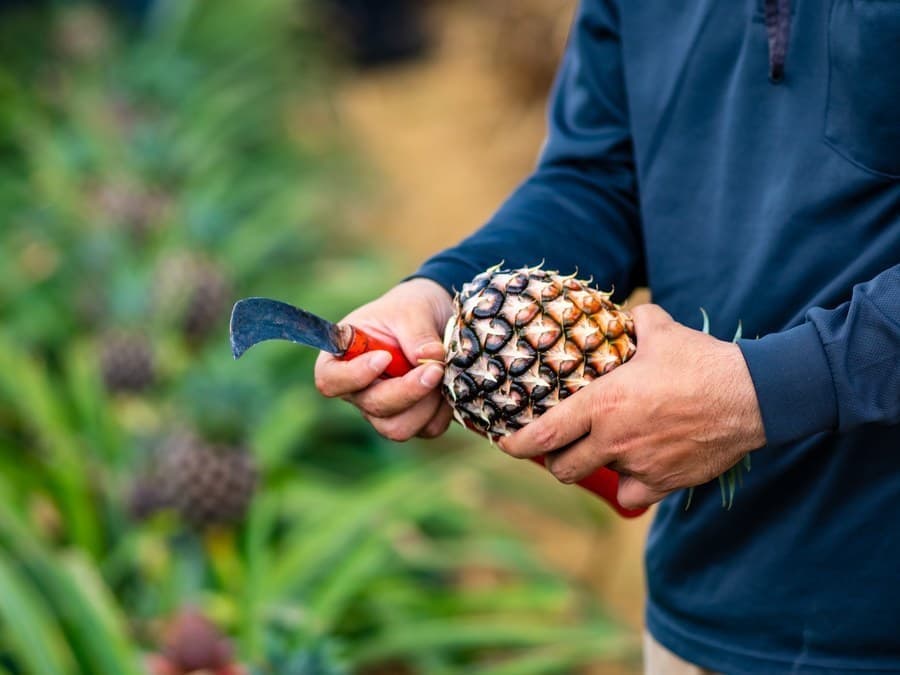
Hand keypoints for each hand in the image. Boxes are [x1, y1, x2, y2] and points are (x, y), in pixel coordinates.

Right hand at [314, 278, 453, 440]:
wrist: (434, 318)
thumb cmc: (410, 309)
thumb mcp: (411, 309)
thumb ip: (417, 332)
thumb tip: (430, 357)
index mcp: (342, 358)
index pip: (329, 381)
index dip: (354, 376)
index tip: (384, 357)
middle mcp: (359, 390)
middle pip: (373, 408)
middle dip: (408, 391)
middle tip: (435, 367)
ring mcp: (384, 409)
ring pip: (398, 428)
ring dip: (426, 405)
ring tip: (443, 373)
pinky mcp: (412, 419)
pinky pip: (427, 429)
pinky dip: (443, 410)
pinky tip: (449, 384)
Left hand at [498, 304, 765, 509]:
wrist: (751, 396)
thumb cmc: (701, 361)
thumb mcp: (659, 330)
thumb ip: (633, 322)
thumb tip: (623, 314)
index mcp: (603, 404)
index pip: (544, 434)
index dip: (518, 445)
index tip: (506, 445)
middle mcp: (615, 440)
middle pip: (563, 468)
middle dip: (553, 461)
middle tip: (555, 449)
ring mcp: (639, 465)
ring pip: (598, 478)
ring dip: (593, 468)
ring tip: (599, 452)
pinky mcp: (666, 483)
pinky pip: (634, 495)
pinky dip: (630, 485)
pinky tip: (636, 467)